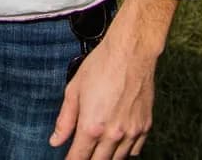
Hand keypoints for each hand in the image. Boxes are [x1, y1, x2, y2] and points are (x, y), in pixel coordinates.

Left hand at [50, 32, 155, 159]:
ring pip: (118, 159)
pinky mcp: (145, 126)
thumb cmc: (100, 66)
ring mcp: (132, 132)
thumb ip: (65, 119)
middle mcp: (113, 134)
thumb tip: (56, 140)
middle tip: (82, 156)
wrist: (131, 52)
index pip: (79, 157)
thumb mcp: (74, 90)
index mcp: (92, 126)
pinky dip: (125, 152)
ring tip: (97, 152)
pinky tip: (116, 145)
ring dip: (106, 158)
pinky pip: (135, 151)